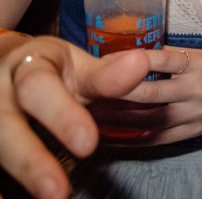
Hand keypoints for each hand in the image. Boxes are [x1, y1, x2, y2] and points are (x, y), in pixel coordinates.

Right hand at [0, 35, 151, 198]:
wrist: (9, 66)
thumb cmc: (51, 69)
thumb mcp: (76, 68)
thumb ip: (105, 75)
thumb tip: (141, 64)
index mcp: (26, 66)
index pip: (38, 86)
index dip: (61, 116)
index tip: (88, 145)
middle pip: (6, 125)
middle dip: (31, 159)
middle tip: (59, 189)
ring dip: (23, 173)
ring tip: (52, 196)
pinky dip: (12, 180)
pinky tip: (30, 196)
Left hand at [94, 47, 201, 145]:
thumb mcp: (197, 54)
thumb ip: (166, 57)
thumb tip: (126, 57)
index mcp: (197, 63)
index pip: (160, 60)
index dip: (129, 61)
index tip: (103, 62)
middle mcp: (196, 88)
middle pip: (150, 94)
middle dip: (116, 93)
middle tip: (89, 92)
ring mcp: (194, 113)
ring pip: (150, 119)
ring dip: (118, 119)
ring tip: (92, 115)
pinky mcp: (192, 132)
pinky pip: (157, 138)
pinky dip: (131, 139)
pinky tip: (110, 136)